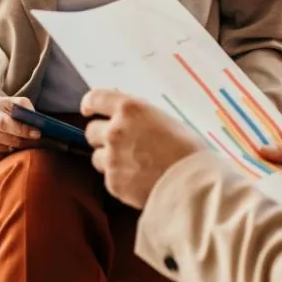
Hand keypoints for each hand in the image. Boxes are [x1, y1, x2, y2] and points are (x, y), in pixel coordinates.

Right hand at [0, 92, 41, 163]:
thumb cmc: (5, 108)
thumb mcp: (14, 102)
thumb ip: (26, 109)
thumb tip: (39, 124)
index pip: (5, 124)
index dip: (22, 130)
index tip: (38, 133)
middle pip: (11, 140)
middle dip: (28, 139)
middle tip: (40, 138)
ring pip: (11, 150)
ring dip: (21, 146)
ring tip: (23, 137)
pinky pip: (7, 159)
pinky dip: (13, 153)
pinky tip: (11, 144)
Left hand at [81, 90, 202, 208]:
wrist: (192, 183)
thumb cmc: (187, 150)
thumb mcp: (165, 120)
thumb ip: (141, 118)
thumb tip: (130, 120)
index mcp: (130, 109)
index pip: (96, 99)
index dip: (90, 103)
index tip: (89, 109)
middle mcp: (115, 131)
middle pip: (91, 131)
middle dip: (102, 137)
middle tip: (120, 143)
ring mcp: (111, 158)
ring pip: (97, 157)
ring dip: (109, 159)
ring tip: (133, 165)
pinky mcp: (113, 183)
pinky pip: (109, 179)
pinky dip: (119, 179)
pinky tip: (138, 180)